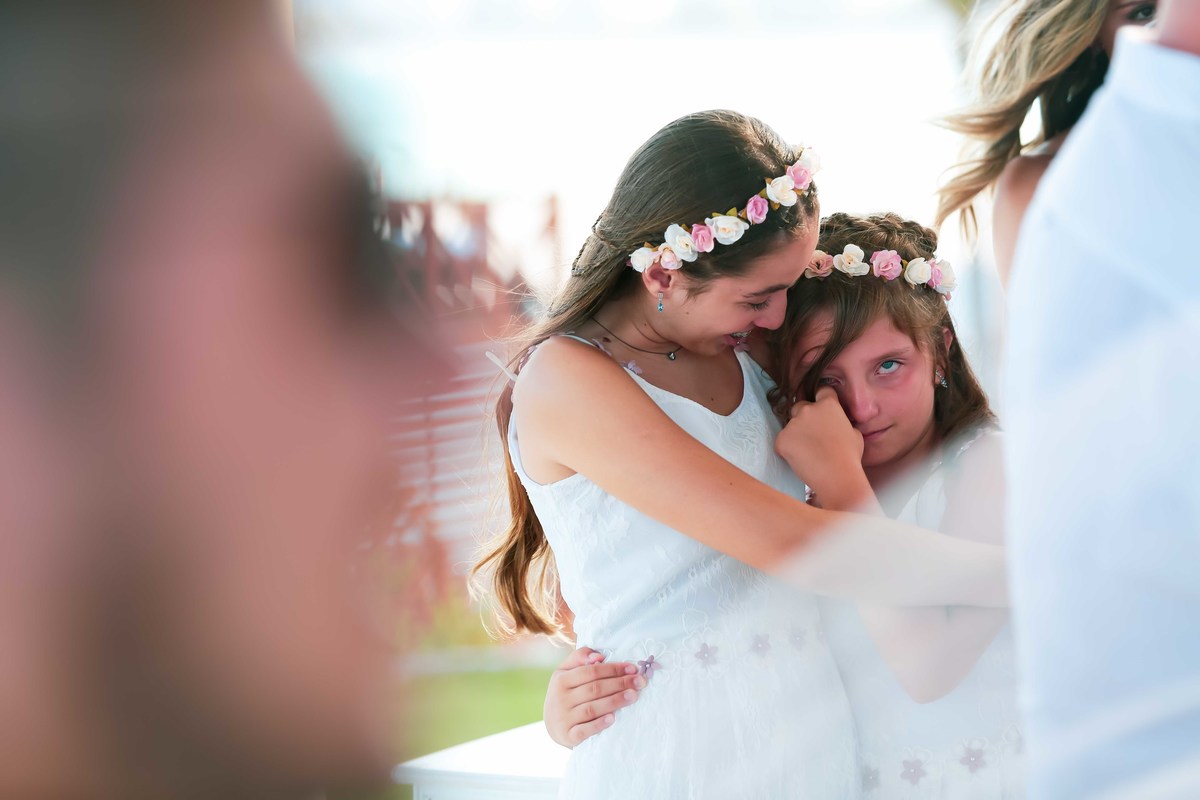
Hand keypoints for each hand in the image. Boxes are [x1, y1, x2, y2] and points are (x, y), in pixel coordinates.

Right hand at [543, 647, 642, 747]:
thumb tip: (598, 657)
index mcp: (561, 679)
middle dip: (620, 683)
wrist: (552, 725)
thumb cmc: (566, 694)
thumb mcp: (566, 672)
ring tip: (633, 696)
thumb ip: (580, 658)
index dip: (613, 669)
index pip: (591, 671)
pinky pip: (584, 730)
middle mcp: (560, 698)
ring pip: (592, 709)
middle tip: (639, 682)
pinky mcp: (568, 736)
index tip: (632, 668)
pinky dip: (599, 725)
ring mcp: (563, 718)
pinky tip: (613, 719)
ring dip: (614, 701)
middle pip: (594, 689)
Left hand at [774, 386, 867, 507]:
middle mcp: (808, 409)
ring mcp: (793, 424)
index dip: (822, 400)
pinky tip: (799, 459)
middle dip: (804, 417)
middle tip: (812, 434)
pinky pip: (782, 441)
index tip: (822, 409)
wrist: (836, 476)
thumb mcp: (855, 434)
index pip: (822, 391)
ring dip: (796, 434)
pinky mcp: (781, 439)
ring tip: (807, 451)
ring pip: (790, 425)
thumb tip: (840, 425)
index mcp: (828, 405)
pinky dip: (788, 449)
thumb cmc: (850, 456)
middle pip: (800, 406)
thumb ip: (843, 423)